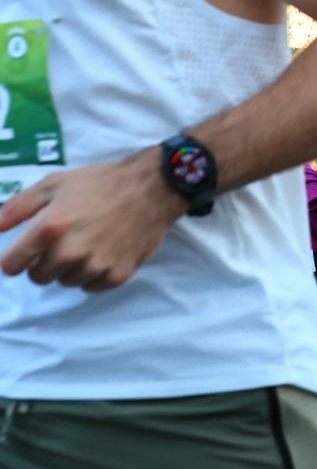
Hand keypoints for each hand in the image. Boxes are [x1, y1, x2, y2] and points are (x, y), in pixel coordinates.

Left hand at [0, 149, 184, 289]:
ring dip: (67, 268)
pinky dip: (90, 274)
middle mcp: (69, 252)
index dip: (14, 258)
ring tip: (85, 243)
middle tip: (61, 242)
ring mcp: (94, 267)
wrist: (151, 189)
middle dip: (42, 262)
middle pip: (37, 278)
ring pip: (64, 282)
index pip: (11, 265)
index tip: (24, 252)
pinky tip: (101, 251)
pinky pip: (89, 286)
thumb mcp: (54, 184)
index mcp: (49, 228)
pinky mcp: (115, 276)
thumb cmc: (99, 183)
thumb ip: (17, 207)